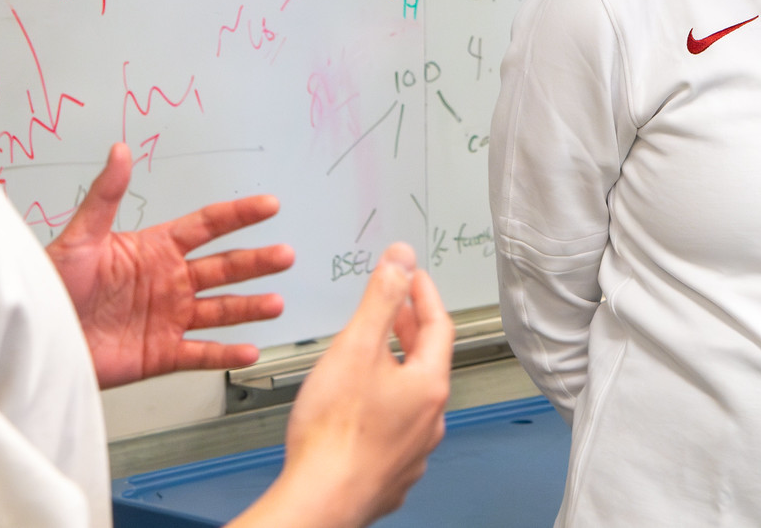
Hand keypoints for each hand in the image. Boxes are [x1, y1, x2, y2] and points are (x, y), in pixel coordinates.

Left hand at [46, 142, 294, 387]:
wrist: (37, 336)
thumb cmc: (51, 286)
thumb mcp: (79, 238)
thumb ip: (104, 196)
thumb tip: (120, 152)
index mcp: (154, 249)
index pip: (206, 226)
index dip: (239, 215)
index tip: (269, 205)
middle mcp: (168, 282)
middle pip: (223, 268)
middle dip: (256, 261)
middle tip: (285, 254)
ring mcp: (167, 318)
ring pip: (220, 310)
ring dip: (250, 307)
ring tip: (275, 303)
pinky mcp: (160, 354)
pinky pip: (200, 353)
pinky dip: (225, 353)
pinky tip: (248, 349)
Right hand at [234, 244, 453, 527]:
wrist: (321, 500)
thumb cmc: (335, 433)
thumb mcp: (356, 347)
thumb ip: (380, 299)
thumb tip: (402, 259)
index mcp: (428, 385)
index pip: (440, 325)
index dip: (425, 295)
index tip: (413, 278)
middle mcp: (429, 420)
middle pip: (428, 362)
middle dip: (411, 330)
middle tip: (396, 309)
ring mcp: (413, 450)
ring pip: (413, 399)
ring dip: (398, 370)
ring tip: (373, 354)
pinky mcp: (392, 473)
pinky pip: (397, 430)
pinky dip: (385, 406)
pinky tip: (362, 407)